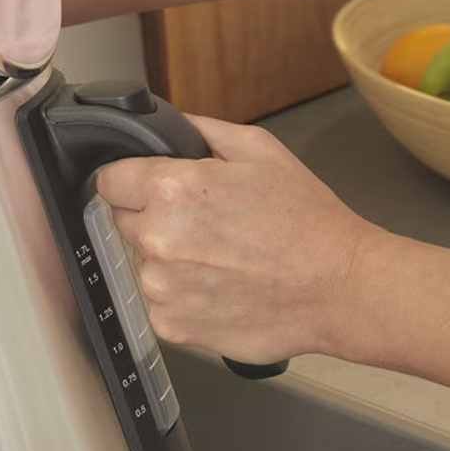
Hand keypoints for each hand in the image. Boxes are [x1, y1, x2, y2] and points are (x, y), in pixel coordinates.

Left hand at [96, 116, 374, 365]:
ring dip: (169, 261)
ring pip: (143, 264)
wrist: (340, 287)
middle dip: (154, 218)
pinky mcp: (171, 325)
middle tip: (205, 223)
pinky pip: (160, 302)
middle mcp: (157, 239)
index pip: (109, 181)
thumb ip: (200, 130)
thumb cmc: (307, 221)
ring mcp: (162, 287)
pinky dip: (182, 297)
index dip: (132, 181)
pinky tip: (221, 287)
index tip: (150, 188)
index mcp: (171, 189)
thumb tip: (166, 125)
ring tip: (221, 259)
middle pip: (125, 222)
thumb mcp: (259, 150)